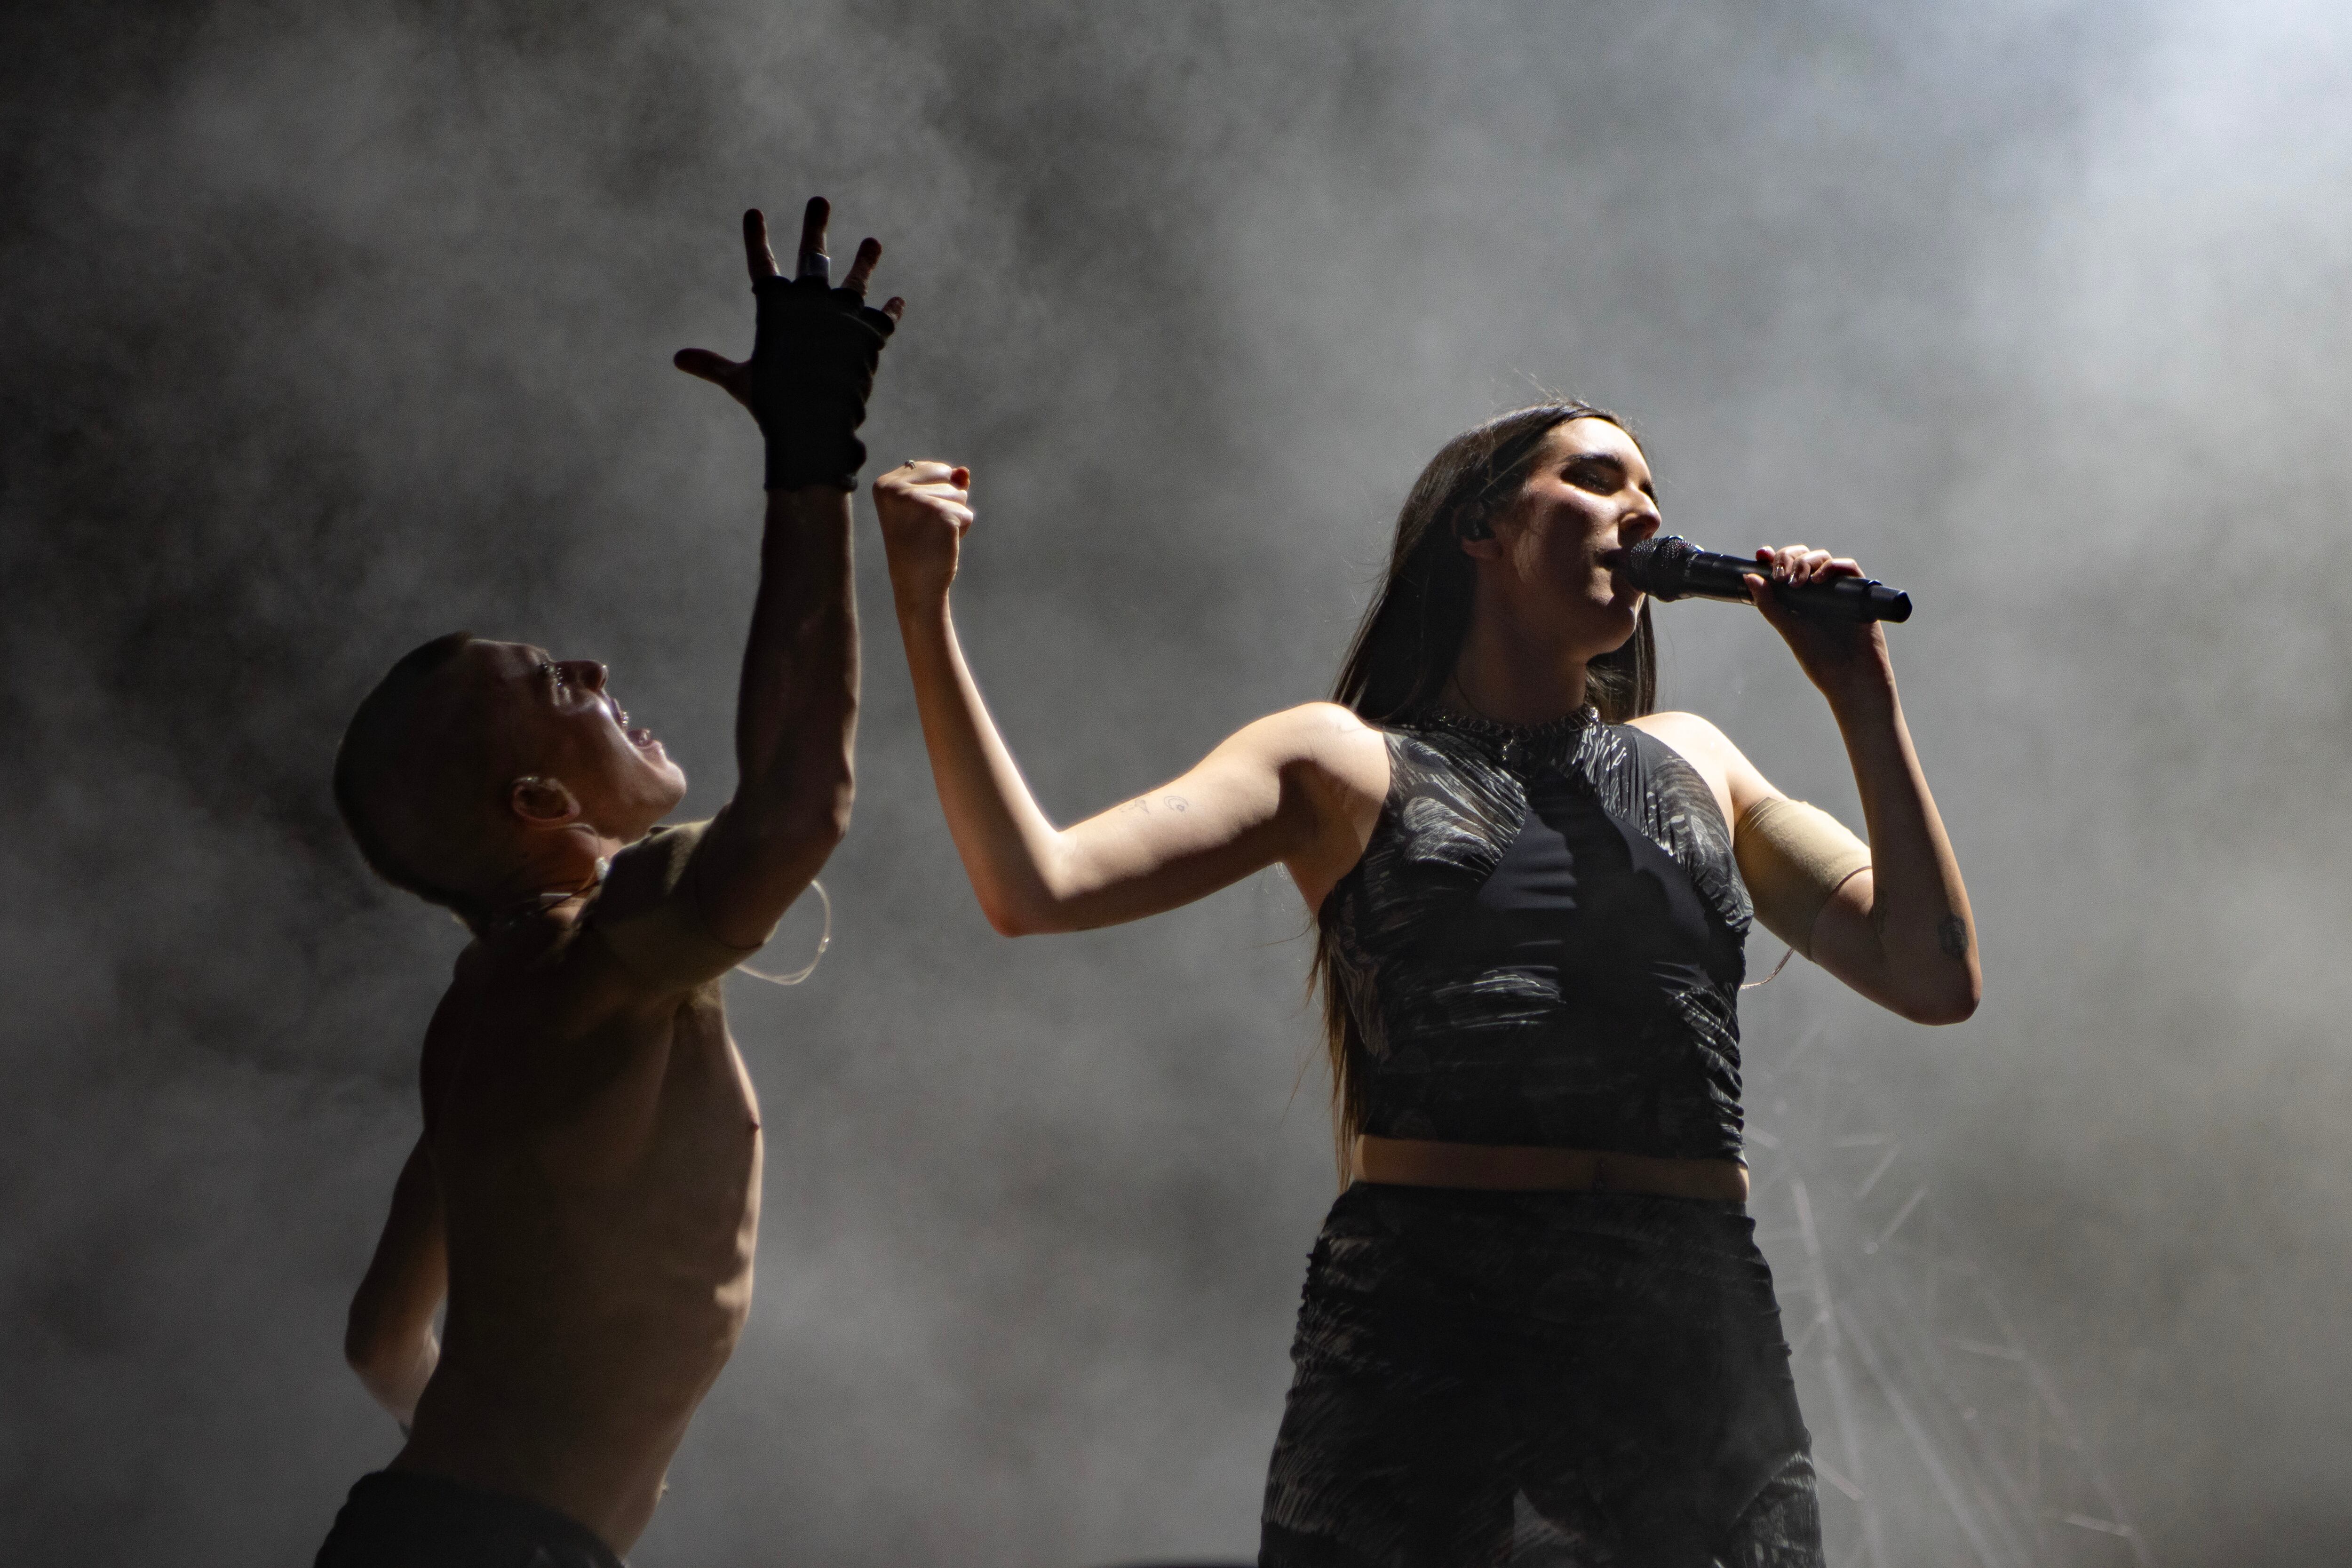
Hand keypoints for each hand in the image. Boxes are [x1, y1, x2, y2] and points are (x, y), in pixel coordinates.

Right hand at [674, 198, 905, 489]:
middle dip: (815, 226)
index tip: (754, 213)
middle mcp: (813, 299)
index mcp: (776, 305)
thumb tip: (678, 359)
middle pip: (813, 256)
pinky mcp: (872, 332)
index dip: (756, 238)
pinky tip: (897, 301)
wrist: (815, 420)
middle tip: (819, 202)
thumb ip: (712, 365)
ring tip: (872, 243)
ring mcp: (845, 313)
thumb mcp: (739, 381)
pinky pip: (884, 317)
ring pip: (856, 279)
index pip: (761, 263)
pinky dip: (890, 310)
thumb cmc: (772, 403)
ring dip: (864, 260)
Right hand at [874, 460, 973, 608]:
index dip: (935, 495)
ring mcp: (917, 500)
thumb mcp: (926, 508)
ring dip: (954, 517)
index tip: (916, 519)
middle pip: (947, 475)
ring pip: (959, 494)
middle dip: (947, 502)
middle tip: (926, 528)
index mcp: (885, 484)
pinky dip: (962, 529)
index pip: (933, 469)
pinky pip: (966, 513)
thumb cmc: (919, 546)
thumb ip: (944, 483)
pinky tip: (942, 542)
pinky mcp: (939, 513)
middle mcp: (896, 489)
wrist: (916, 586)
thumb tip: (964, 472)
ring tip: (933, 536)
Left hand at [1745, 544, 1894, 710]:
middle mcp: (1817, 591)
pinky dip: (1834, 566)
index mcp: (1798, 598)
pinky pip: (1849, 568)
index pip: (1786, 568)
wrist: (1850, 677)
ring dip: (1807, 562)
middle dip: (1789, 557)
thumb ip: (1769, 605)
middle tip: (1780, 575)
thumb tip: (1749, 577)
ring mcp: (1837, 590)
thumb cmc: (1820, 657)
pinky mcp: (1857, 593)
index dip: (1774, 557)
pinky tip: (1818, 579)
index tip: (1761, 554)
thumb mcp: (1789, 629)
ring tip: (1796, 582)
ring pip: (1823, 558)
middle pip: (1803, 557)